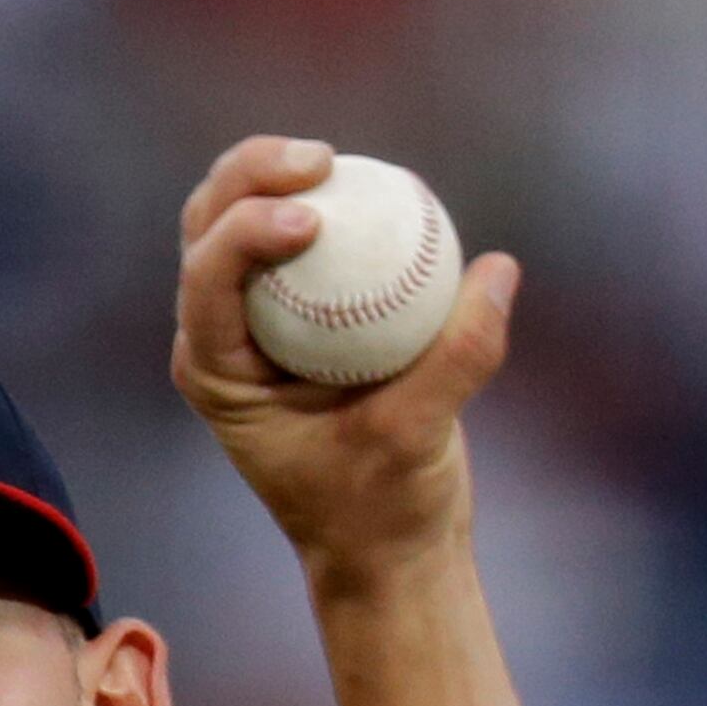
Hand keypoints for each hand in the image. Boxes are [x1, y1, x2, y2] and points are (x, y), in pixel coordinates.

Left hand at [170, 136, 519, 587]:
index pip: (207, 278)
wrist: (391, 546)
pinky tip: (378, 189)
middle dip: (248, 174)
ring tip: (333, 159)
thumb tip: (499, 269)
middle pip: (208, 226)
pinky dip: (333, 209)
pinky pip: (304, 244)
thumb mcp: (420, 438)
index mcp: (218, 374)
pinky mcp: (299, 317)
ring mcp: (255, 325)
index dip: (245, 227)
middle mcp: (222, 340)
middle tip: (320, 159)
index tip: (314, 219)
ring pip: (243, 220)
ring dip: (275, 175)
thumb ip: (458, 356)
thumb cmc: (386, 508)